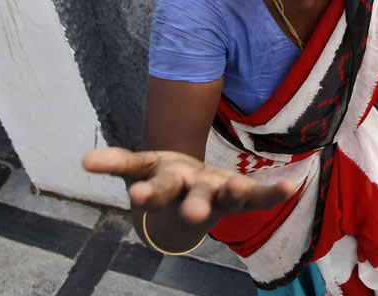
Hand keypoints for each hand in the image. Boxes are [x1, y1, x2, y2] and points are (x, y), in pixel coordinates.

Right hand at [82, 147, 296, 223]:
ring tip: (242, 191)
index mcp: (167, 187)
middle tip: (193, 216)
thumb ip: (117, 163)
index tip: (136, 197)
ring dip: (237, 196)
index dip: (147, 195)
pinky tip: (292, 186)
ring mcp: (219, 195)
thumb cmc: (165, 180)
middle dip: (193, 207)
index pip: (155, 190)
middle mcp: (195, 194)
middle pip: (194, 200)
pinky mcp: (240, 193)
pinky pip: (260, 196)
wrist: (188, 201)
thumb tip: (84, 159)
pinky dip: (275, 194)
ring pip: (228, 198)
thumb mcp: (140, 169)